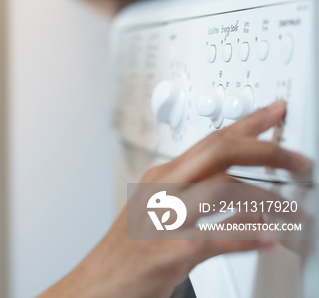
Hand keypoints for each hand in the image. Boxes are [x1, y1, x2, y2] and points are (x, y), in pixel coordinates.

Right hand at [37, 100, 311, 297]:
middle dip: (265, 151)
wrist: (98, 286)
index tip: (274, 113)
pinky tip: (268, 237)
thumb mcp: (161, 215)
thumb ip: (202, 202)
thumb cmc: (128, 253)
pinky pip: (217, 238)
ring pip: (221, 189)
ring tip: (290, 206)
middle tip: (297, 158)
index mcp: (161, 178)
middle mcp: (161, 191)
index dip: (248, 124)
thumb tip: (249, 199)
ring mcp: (164, 219)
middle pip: (218, 153)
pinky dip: (247, 236)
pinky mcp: (170, 251)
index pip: (210, 140)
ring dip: (265, 197)